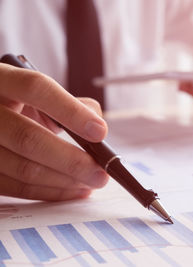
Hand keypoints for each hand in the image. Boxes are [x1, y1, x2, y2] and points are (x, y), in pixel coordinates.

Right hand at [0, 63, 108, 200]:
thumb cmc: (19, 104)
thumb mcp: (39, 94)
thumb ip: (72, 104)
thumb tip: (98, 128)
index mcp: (1, 78)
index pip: (35, 88)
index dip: (70, 111)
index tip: (100, 132)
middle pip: (28, 137)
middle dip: (72, 160)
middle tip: (102, 173)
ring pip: (23, 168)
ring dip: (65, 181)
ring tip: (92, 182)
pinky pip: (16, 188)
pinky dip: (51, 192)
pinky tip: (74, 189)